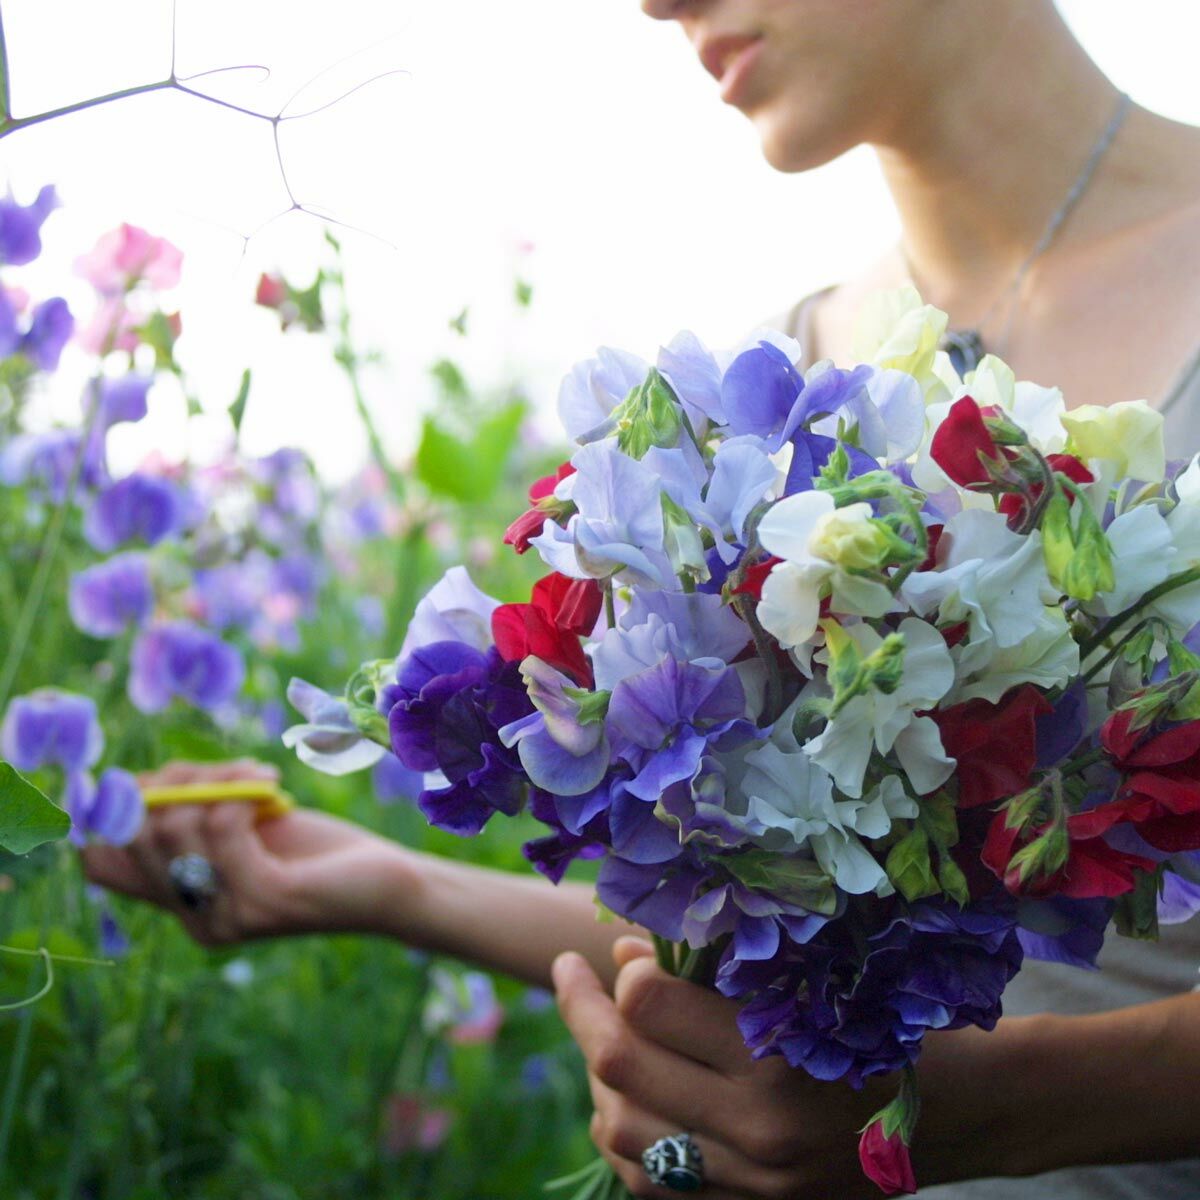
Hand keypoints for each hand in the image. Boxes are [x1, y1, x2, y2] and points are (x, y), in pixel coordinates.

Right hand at [81, 759, 416, 946]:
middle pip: (136, 833)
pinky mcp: (266, 901)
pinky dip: (242, 793)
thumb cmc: (317, 850)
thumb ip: (193, 814)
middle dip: (174, 783)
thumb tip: (137, 784)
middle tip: (227, 770)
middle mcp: (197, 919)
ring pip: (177, 826)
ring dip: (216, 781)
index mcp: (184, 902)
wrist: (387, 880)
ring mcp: (229, 917)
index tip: (157, 781)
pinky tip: (269, 788)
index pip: (100, 863)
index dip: (110, 812)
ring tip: (257, 774)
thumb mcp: (244, 827)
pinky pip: (223, 828)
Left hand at [553, 937, 890, 1199]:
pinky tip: (625, 1097)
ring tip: (601, 1036)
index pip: (651, 1005)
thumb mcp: (808, 982)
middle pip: (621, 1067)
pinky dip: (623, 1134)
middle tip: (568, 972)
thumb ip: (712, 974)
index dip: (627, 970)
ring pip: (620, 1131)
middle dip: (581, 1010)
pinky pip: (650, 1183)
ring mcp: (751, 1183)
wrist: (958, 1113)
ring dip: (597, 1076)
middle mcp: (757, 1130)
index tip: (625, 953)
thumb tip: (625, 959)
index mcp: (775, 1059)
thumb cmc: (883, 1022)